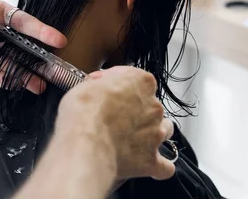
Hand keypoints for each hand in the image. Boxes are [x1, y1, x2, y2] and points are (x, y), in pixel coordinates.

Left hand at [0, 0, 65, 92]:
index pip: (23, 23)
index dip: (41, 31)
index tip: (59, 40)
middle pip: (19, 46)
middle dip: (37, 57)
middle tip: (56, 68)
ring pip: (7, 62)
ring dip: (24, 72)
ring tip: (42, 84)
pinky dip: (3, 79)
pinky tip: (18, 84)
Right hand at [55, 66, 175, 180]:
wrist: (85, 143)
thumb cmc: (83, 112)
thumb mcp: (86, 85)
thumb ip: (101, 85)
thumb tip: (100, 88)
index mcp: (141, 82)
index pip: (138, 80)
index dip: (122, 87)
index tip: (109, 94)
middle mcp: (154, 106)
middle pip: (152, 106)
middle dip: (137, 112)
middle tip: (115, 120)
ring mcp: (156, 133)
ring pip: (164, 131)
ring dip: (152, 134)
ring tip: (132, 141)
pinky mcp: (151, 159)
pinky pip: (164, 166)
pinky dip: (156, 166)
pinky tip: (144, 165)